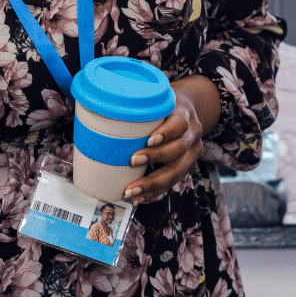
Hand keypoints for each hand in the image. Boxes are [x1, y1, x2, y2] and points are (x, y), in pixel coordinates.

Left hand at [124, 75, 218, 204]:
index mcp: (184, 114)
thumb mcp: (158, 99)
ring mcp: (192, 152)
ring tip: (132, 190)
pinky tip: (141, 197)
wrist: (188, 110)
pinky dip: (156, 191)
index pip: (179, 124)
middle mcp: (192, 134)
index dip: (166, 133)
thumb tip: (103, 108)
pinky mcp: (186, 166)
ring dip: (153, 183)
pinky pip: (173, 182)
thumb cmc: (165, 106)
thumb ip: (139, 104)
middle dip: (155, 158)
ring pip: (177, 171)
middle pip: (179, 149)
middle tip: (132, 161)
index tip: (148, 139)